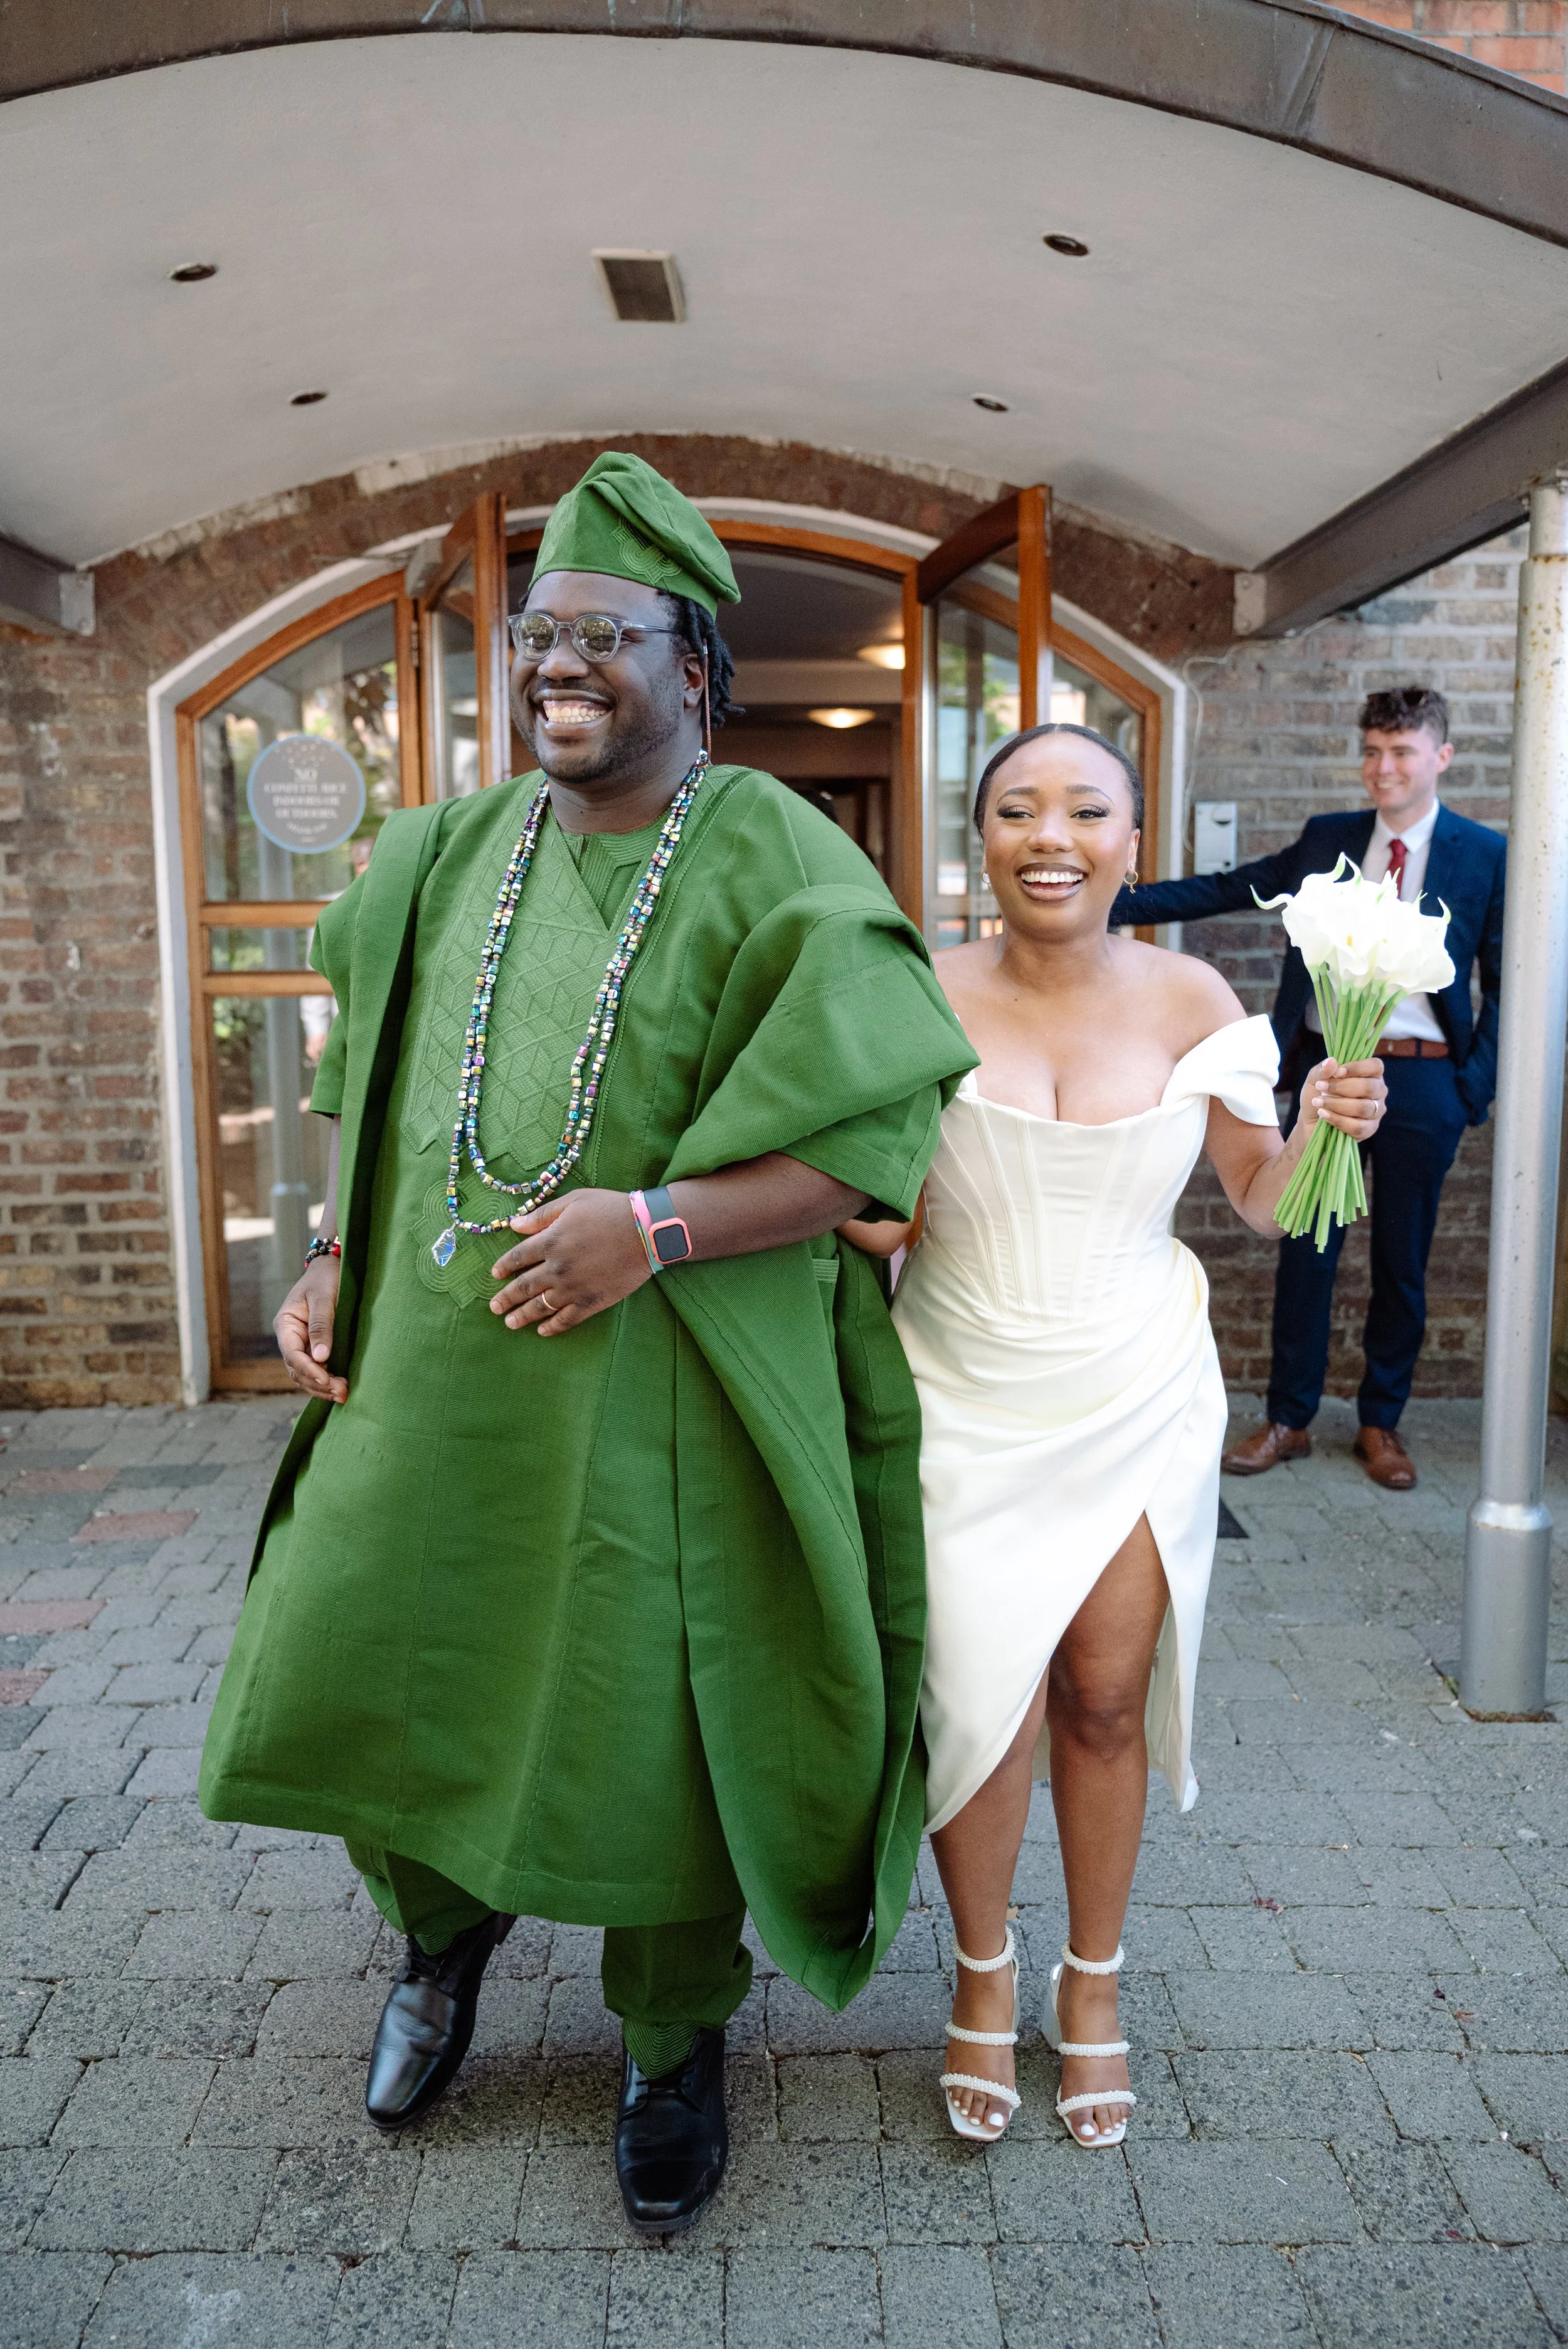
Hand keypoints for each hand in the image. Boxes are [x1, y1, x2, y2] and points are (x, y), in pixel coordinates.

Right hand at [274, 1257, 347, 1403]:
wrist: (332, 1268)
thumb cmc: (326, 1278)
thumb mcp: (323, 1298)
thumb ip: (321, 1325)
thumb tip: (321, 1357)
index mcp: (286, 1324)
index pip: (292, 1354)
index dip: (309, 1369)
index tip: (327, 1379)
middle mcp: (290, 1337)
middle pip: (297, 1369)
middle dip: (317, 1383)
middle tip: (341, 1392)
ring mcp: (301, 1344)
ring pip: (305, 1374)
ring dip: (321, 1387)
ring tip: (343, 1394)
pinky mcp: (314, 1347)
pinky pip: (315, 1369)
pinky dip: (325, 1381)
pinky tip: (339, 1388)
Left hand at [490, 1189, 652, 1335]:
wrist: (646, 1231)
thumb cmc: (610, 1210)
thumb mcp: (573, 1201)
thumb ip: (541, 1215)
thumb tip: (513, 1224)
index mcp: (550, 1241)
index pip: (517, 1257)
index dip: (503, 1267)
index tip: (495, 1275)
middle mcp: (556, 1268)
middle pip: (523, 1286)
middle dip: (506, 1298)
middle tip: (494, 1307)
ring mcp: (573, 1288)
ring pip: (540, 1307)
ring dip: (522, 1316)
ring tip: (510, 1322)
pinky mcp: (591, 1302)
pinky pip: (566, 1319)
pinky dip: (552, 1327)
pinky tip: (542, 1331)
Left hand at [1300, 1057, 1385, 1143]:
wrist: (1310, 1121)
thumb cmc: (1318, 1095)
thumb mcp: (1315, 1079)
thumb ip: (1322, 1070)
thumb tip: (1331, 1061)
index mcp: (1370, 1074)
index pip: (1375, 1066)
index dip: (1357, 1068)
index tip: (1337, 1072)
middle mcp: (1377, 1092)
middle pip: (1369, 1087)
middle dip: (1342, 1087)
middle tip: (1320, 1087)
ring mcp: (1376, 1112)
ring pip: (1363, 1108)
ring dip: (1337, 1104)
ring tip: (1318, 1102)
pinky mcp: (1369, 1130)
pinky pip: (1359, 1127)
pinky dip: (1338, 1120)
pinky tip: (1323, 1115)